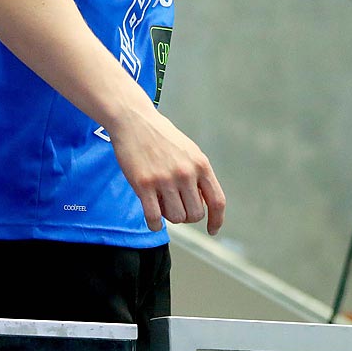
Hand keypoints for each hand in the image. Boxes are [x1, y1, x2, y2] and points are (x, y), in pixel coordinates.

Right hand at [108, 105, 224, 233]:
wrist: (134, 120)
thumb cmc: (161, 136)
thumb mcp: (189, 151)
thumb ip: (198, 174)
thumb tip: (203, 203)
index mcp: (200, 164)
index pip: (217, 201)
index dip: (217, 220)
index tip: (212, 230)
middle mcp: (185, 173)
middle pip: (195, 214)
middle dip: (187, 216)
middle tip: (175, 205)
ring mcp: (165, 179)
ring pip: (177, 218)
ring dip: (169, 216)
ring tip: (161, 203)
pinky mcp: (144, 184)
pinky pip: (154, 217)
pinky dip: (155, 224)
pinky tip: (153, 218)